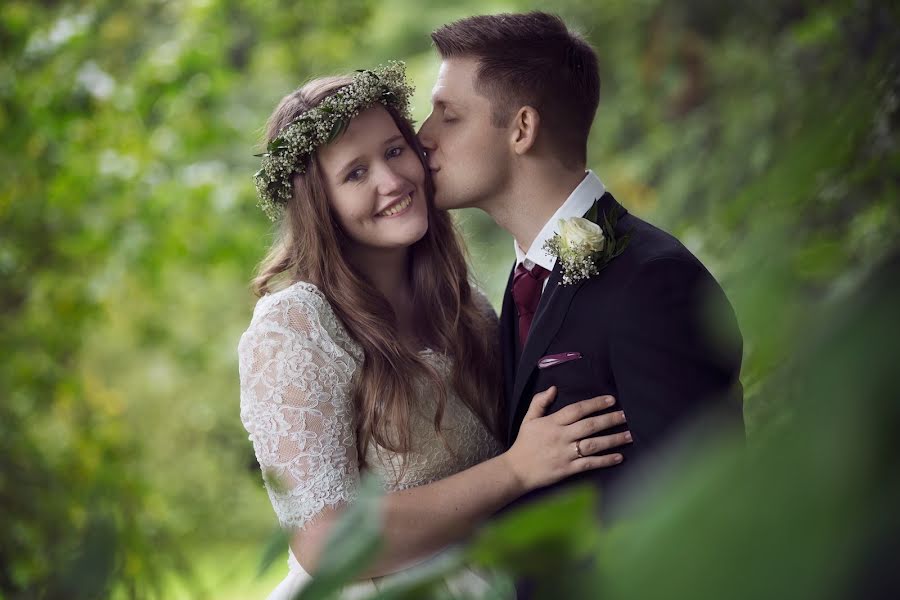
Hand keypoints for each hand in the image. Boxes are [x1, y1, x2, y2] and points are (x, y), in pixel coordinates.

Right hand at [502, 386, 630, 491]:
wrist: (516, 471)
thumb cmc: (524, 443)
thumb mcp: (528, 419)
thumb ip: (539, 402)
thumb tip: (553, 388)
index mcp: (552, 423)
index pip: (577, 409)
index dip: (595, 404)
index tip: (611, 399)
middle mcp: (561, 437)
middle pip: (589, 425)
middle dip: (609, 419)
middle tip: (626, 415)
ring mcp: (565, 454)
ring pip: (593, 444)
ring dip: (613, 439)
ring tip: (629, 435)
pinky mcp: (568, 469)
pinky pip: (590, 463)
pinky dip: (605, 460)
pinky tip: (619, 457)